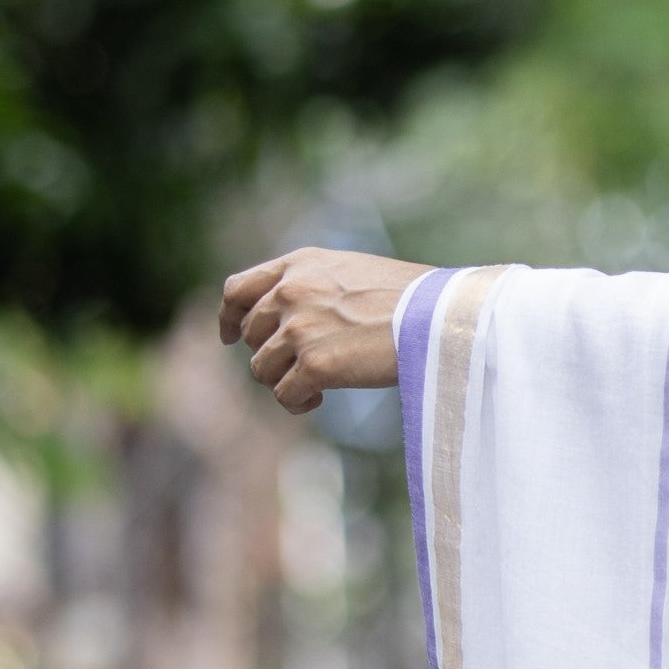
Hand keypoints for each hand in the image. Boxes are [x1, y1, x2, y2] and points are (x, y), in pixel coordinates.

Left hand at [220, 247, 428, 412]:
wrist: (439, 316)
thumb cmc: (409, 298)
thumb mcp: (350, 272)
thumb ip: (311, 285)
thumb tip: (285, 320)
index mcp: (299, 265)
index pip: (238, 289)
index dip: (228, 316)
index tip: (228, 335)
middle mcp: (291, 291)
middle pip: (249, 334)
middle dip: (269, 354)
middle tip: (302, 366)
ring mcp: (299, 328)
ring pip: (261, 368)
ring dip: (284, 381)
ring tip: (316, 386)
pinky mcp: (313, 364)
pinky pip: (283, 394)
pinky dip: (297, 402)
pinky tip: (319, 399)